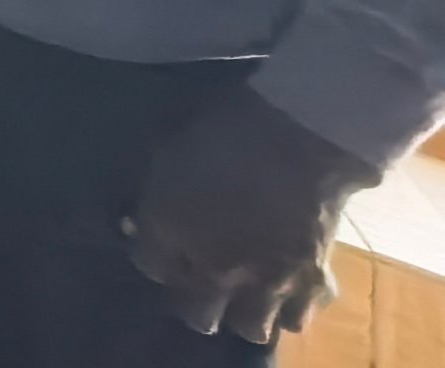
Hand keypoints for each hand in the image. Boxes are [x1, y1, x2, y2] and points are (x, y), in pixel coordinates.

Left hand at [121, 87, 369, 342]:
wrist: (297, 133)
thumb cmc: (223, 126)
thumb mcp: (166, 148)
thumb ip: (153, 191)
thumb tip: (141, 218)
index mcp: (170, 231)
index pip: (149, 266)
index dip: (152, 252)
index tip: (158, 239)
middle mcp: (216, 270)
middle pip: (198, 316)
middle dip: (194, 298)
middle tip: (202, 275)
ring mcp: (268, 283)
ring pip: (252, 328)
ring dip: (246, 311)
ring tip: (248, 290)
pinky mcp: (314, 282)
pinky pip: (301, 313)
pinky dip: (295, 303)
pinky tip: (289, 284)